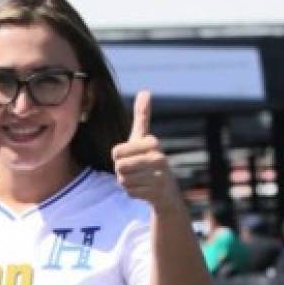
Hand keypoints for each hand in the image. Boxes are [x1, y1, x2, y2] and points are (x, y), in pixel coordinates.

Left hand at [111, 90, 182, 213]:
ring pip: (123, 180)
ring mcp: (158, 176)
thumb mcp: (144, 138)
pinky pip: (129, 192)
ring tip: (141, 178)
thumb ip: (142, 116)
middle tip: (136, 169)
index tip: (132, 156)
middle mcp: (159, 158)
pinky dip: (133, 192)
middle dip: (122, 170)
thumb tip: (145, 91)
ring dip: (127, 181)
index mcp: (153, 143)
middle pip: (119, 166)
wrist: (166, 189)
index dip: (119, 156)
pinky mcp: (155, 193)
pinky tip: (145, 188)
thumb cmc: (150, 159)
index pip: (116, 152)